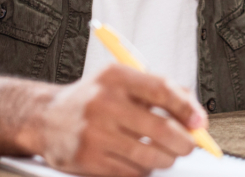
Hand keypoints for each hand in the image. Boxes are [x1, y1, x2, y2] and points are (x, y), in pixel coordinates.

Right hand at [33, 64, 206, 176]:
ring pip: (149, 157)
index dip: (187, 109)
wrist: (45, 118)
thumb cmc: (92, 99)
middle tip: (188, 146)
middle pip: (160, 130)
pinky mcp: (88, 159)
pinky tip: (139, 161)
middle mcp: (104, 103)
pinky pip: (131, 173)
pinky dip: (143, 170)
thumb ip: (158, 90)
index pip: (162, 91)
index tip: (199, 123)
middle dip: (184, 143)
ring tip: (164, 154)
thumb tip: (195, 114)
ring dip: (165, 159)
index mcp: (116, 77)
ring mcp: (94, 133)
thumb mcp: (120, 81)